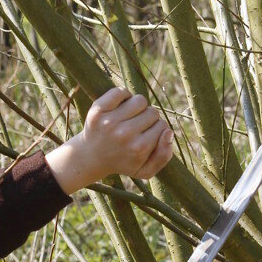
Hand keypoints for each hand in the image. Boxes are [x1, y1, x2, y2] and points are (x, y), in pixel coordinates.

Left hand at [45, 87, 174, 194]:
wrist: (91, 157)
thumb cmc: (123, 162)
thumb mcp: (145, 170)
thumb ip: (164, 156)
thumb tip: (169, 132)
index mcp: (139, 149)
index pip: (163, 126)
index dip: (158, 130)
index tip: (147, 136)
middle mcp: (124, 134)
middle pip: (152, 112)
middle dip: (148, 119)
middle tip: (137, 128)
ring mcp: (109, 121)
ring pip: (140, 100)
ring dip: (138, 107)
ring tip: (130, 118)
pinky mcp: (97, 110)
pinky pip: (120, 91)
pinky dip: (123, 96)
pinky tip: (120, 108)